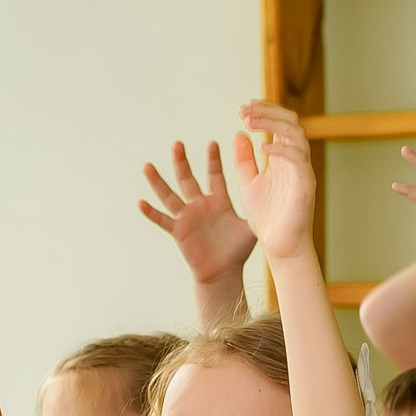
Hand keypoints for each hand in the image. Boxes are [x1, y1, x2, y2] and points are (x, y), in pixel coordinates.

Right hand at [140, 141, 256, 285]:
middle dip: (182, 162)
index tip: (212, 143)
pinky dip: (151, 213)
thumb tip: (275, 194)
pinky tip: (140, 202)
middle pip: (188, 179)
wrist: (223, 272)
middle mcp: (200, 205)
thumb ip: (258, 209)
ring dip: (158, 182)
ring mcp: (187, 218)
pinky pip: (163, 221)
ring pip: (170, 195)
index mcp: (218, 201)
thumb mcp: (250, 227)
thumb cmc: (238, 251)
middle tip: (177, 143)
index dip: (213, 160)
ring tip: (147, 166)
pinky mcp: (179, 232)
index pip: (214, 175)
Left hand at [232, 102, 315, 261]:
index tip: (243, 108)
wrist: (279, 245)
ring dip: (273, 123)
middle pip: (290, 121)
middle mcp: (295, 159)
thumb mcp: (248, 183)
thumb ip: (244, 160)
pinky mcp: (306, 184)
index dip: (264, 110)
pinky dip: (281, 149)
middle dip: (267, 111)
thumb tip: (239, 132)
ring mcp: (302, 170)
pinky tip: (262, 147)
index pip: (279, 123)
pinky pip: (298, 159)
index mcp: (282, 157)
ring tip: (250, 122)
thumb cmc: (267, 216)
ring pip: (296, 134)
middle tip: (244, 110)